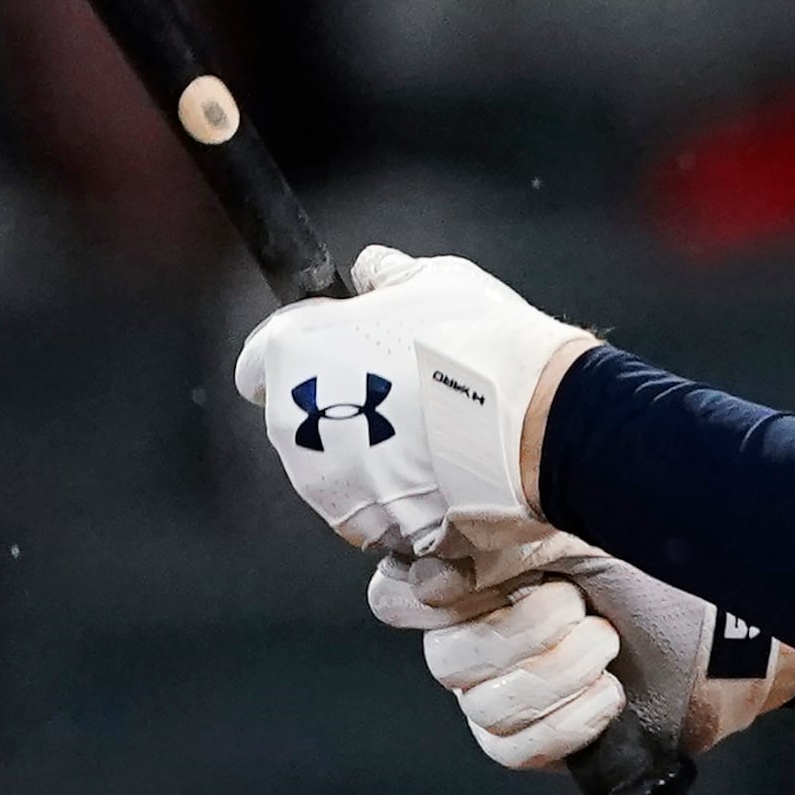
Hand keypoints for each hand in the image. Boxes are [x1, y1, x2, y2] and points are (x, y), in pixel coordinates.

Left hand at [230, 246, 593, 556]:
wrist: (536, 421)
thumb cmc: (480, 346)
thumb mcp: (434, 280)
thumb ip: (386, 275)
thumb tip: (372, 270)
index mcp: (294, 352)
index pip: (259, 360)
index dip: (302, 353)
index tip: (336, 352)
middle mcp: (293, 421)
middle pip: (298, 415)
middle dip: (339, 404)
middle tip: (398, 390)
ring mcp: (323, 481)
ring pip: (331, 466)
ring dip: (366, 452)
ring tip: (428, 432)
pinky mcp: (361, 524)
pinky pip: (367, 506)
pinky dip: (393, 494)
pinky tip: (437, 469)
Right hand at [374, 534, 794, 769]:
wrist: (736, 614)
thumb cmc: (665, 551)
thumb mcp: (596, 511)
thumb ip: (523, 504)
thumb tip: (460, 512)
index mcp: (480, 570)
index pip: (400, 595)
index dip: (428, 595)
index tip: (481, 576)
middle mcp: (481, 632)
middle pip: (447, 658)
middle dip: (518, 634)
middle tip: (577, 605)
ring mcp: (510, 689)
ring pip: (482, 706)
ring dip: (552, 675)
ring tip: (606, 644)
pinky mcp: (547, 735)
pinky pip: (513, 747)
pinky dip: (564, 723)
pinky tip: (609, 694)